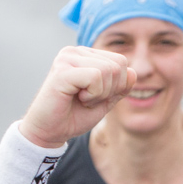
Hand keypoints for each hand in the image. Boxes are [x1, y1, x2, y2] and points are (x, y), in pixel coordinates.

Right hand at [18, 46, 135, 148]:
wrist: (49, 132)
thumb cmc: (74, 116)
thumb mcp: (104, 101)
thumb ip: (120, 87)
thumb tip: (134, 72)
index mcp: (85, 55)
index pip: (121, 62)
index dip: (117, 86)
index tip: (96, 97)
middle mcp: (75, 51)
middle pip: (118, 65)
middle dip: (110, 90)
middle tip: (88, 100)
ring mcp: (67, 58)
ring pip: (108, 70)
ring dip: (100, 94)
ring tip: (82, 99)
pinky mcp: (62, 70)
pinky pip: (95, 77)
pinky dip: (93, 94)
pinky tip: (76, 98)